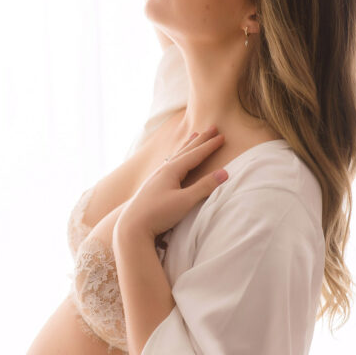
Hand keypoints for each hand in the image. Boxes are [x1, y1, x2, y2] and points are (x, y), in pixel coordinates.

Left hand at [115, 126, 228, 240]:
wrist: (131, 227)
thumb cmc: (158, 214)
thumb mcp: (185, 201)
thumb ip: (204, 187)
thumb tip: (224, 172)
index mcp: (171, 170)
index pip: (195, 155)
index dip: (209, 146)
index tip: (222, 136)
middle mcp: (163, 170)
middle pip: (186, 150)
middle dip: (200, 140)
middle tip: (212, 128)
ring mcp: (156, 177)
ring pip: (176, 155)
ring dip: (188, 145)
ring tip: (194, 136)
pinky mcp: (153, 186)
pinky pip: (169, 164)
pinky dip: (177, 156)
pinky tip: (175, 159)